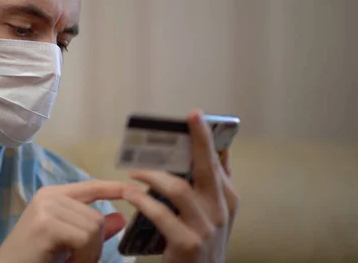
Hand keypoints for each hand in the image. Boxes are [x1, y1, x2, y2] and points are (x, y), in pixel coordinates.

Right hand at [0, 180, 136, 262]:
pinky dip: (83, 257)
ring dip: (89, 254)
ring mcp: (46, 207)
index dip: (115, 188)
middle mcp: (49, 196)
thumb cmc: (36, 260)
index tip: (134, 190)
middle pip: (97, 216)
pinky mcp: (45, 224)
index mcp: (53, 196)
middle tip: (76, 261)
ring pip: (94, 227)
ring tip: (70, 262)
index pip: (92, 186)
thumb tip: (121, 218)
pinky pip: (84, 238)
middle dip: (95, 246)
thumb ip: (92, 230)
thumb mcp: (69, 245)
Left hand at [122, 110, 239, 262]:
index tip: (195, 115)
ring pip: (178, 188)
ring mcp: (205, 228)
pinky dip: (141, 201)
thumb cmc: (202, 242)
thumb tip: (218, 151)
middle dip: (197, 140)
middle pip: (206, 167)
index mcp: (228, 200)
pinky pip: (160, 213)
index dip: (205, 138)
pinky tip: (129, 194)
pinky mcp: (187, 242)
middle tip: (186, 118)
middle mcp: (220, 211)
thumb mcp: (216, 214)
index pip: (217, 162)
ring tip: (134, 171)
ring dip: (152, 175)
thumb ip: (215, 185)